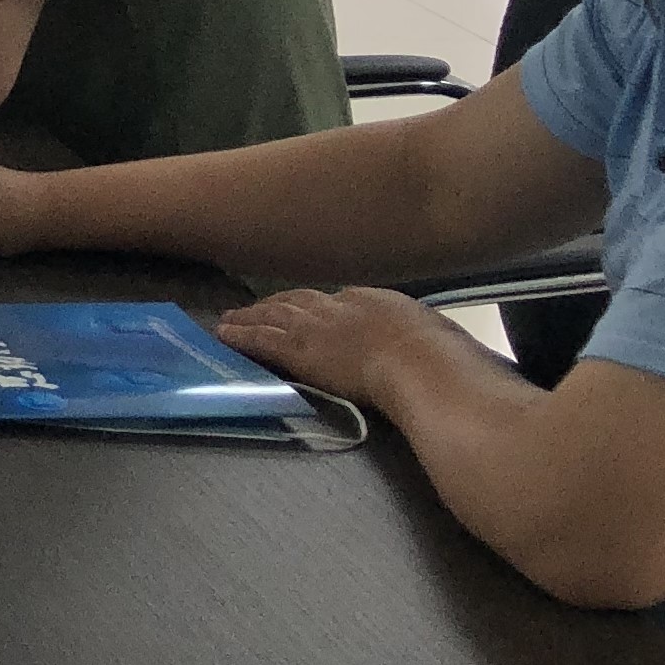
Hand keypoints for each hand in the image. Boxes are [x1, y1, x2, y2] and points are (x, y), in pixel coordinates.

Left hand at [214, 285, 444, 406]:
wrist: (420, 364)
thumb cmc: (440, 355)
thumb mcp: (435, 334)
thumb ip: (421, 335)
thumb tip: (430, 342)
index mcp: (374, 300)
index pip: (337, 300)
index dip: (318, 306)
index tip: (309, 310)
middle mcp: (339, 307)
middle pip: (298, 301)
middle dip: (276, 304)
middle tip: (256, 307)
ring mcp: (316, 327)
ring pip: (273, 317)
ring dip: (250, 317)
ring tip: (229, 319)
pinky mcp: (299, 350)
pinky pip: (261, 340)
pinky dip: (240, 336)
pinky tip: (224, 335)